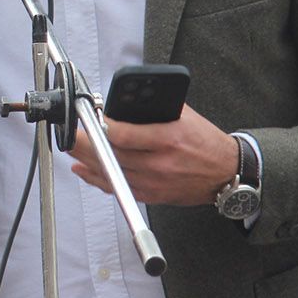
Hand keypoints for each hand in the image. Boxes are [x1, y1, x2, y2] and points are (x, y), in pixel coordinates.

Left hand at [68, 103, 239, 205]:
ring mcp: (155, 182)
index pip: (125, 135)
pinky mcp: (152, 195)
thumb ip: (155, 108)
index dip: (102, 128)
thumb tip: (125, 101)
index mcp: (168, 139)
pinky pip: (118, 188)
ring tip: (73, 148)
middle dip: (87, 144)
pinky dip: (98, 179)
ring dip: (87, 160)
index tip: (90, 119)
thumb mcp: (184, 115)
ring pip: (111, 173)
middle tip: (72, 133)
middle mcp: (160, 163)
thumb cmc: (205, 142)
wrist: (225, 173)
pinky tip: (84, 169)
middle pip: (112, 155)